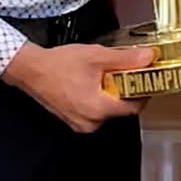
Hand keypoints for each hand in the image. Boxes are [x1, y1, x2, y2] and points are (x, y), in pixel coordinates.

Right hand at [1, 41, 155, 132]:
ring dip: (111, 93)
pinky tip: (92, 82)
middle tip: (125, 71)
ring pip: (107, 109)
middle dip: (125, 90)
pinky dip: (98, 98)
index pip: (133, 108)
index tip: (147, 78)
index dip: (143, 92)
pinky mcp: (72, 120)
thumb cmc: (60, 64)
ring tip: (106, 74)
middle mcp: (91, 123)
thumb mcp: (97, 56)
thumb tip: (149, 58)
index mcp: (99, 110)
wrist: (31, 70)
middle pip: (120, 108)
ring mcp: (80, 124)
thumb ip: (125, 59)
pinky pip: (94, 111)